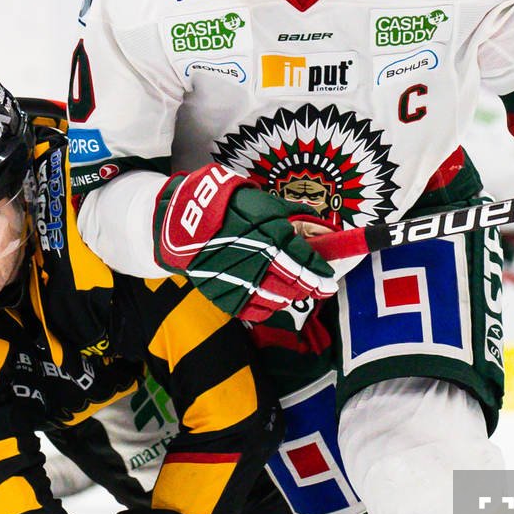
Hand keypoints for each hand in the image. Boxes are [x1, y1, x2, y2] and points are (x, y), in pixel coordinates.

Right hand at [152, 164, 336, 324]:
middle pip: (297, 285)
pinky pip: (257, 311)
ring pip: (279, 300)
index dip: (322, 274)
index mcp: (275, 238)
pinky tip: (271, 299)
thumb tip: (318, 228)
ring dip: (290, 297)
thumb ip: (293, 217)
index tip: (329, 280)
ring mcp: (244, 284)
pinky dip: (268, 307)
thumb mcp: (265, 202)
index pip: (308, 263)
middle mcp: (263, 264)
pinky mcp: (228, 298)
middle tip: (318, 288)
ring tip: (293, 291)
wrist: (184, 224)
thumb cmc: (228, 207)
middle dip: (311, 287)